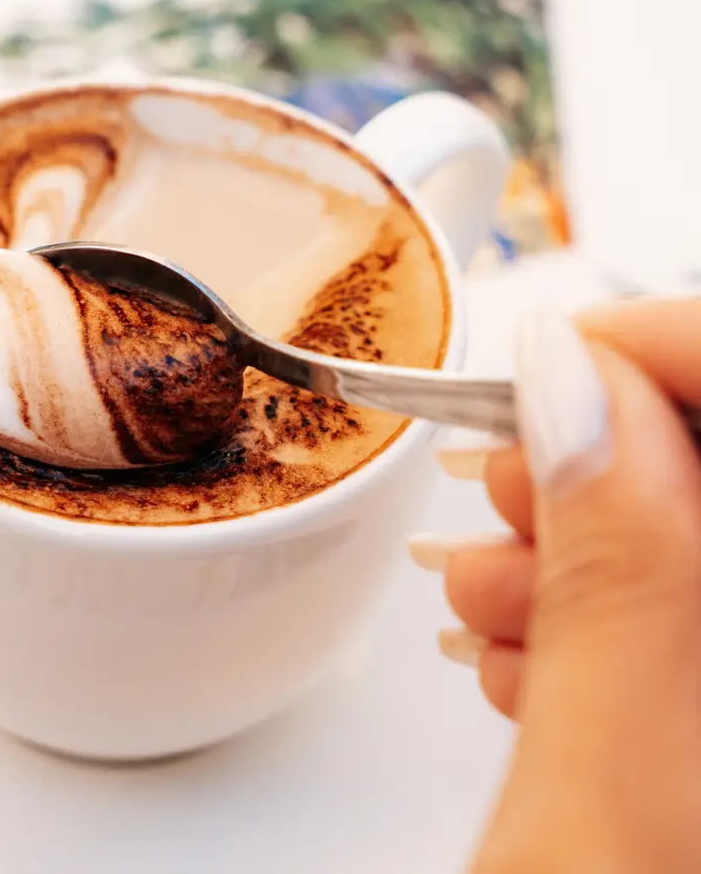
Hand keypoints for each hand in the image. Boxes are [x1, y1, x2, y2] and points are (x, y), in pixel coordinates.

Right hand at [411, 300, 700, 871]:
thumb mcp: (603, 820)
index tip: (569, 350)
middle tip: (512, 482)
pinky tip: (527, 646)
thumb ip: (619, 576)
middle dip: (626, 451)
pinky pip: (676, 620)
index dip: (688, 356)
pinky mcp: (700, 739)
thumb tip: (581, 380)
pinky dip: (601, 606)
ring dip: (594, 537)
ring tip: (492, 590)